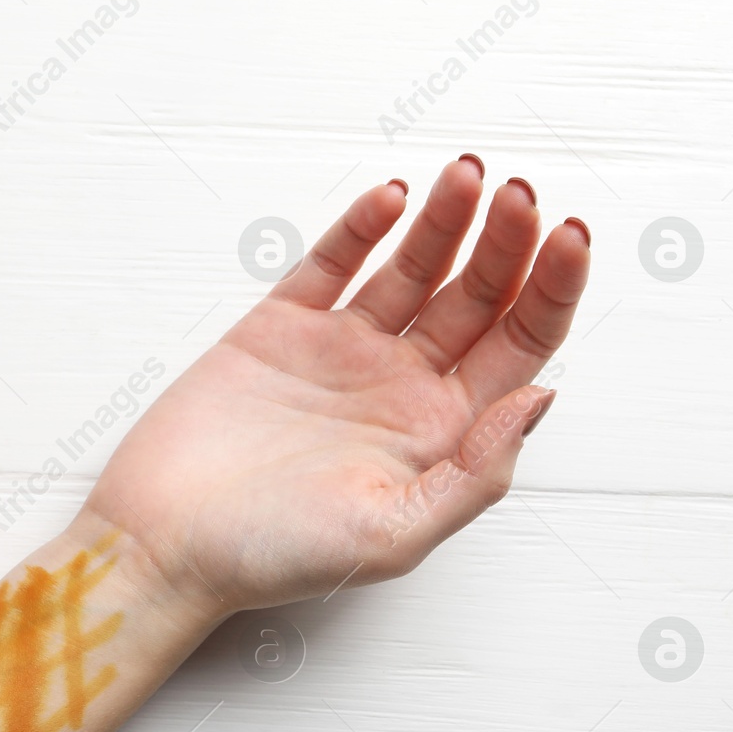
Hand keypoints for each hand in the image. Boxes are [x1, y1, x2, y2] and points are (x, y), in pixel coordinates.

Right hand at [81, 156, 588, 616]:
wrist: (163, 542)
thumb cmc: (272, 556)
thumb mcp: (395, 536)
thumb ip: (476, 474)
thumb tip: (542, 398)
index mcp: (440, 434)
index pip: (520, 346)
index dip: (551, 290)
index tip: (569, 237)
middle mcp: (400, 387)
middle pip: (477, 296)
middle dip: (507, 241)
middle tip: (520, 193)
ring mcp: (341, 352)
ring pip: (412, 268)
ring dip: (445, 220)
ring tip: (465, 174)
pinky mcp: (280, 328)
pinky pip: (331, 264)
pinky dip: (361, 227)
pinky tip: (391, 199)